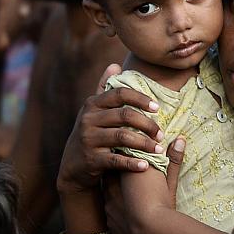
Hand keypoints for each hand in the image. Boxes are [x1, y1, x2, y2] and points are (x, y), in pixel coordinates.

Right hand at [56, 64, 164, 194]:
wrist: (72, 167)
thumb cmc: (91, 134)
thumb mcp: (93, 111)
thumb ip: (104, 89)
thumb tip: (114, 66)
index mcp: (92, 104)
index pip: (120, 94)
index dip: (141, 99)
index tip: (157, 107)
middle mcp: (88, 119)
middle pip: (125, 115)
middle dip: (147, 124)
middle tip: (161, 134)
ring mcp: (88, 139)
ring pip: (123, 137)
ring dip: (144, 144)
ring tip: (158, 149)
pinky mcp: (91, 160)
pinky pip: (116, 159)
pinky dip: (133, 163)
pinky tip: (146, 165)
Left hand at [104, 138, 183, 233]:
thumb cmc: (163, 204)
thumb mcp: (170, 181)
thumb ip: (172, 160)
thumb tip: (180, 139)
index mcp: (126, 175)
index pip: (119, 160)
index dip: (126, 160)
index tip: (135, 161)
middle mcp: (112, 189)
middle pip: (109, 177)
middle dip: (117, 177)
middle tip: (131, 180)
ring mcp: (108, 209)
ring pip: (107, 198)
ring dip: (115, 197)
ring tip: (131, 201)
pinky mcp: (110, 226)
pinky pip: (109, 216)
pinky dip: (117, 215)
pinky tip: (128, 219)